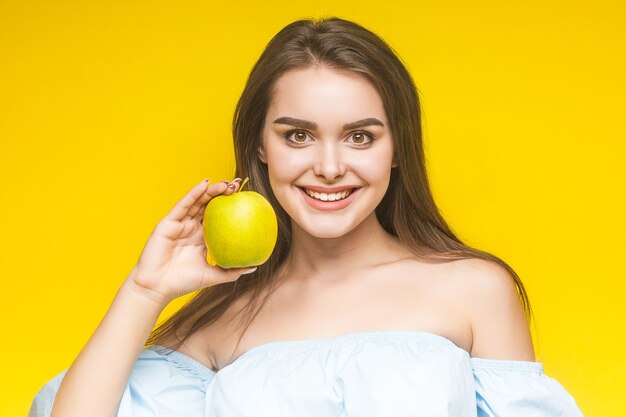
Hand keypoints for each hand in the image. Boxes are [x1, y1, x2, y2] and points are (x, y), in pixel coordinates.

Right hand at [129, 178, 254, 305]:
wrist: (157, 288)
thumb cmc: (183, 282)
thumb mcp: (213, 275)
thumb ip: (232, 271)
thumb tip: (254, 266)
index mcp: (201, 237)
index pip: (218, 217)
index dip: (230, 206)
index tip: (245, 199)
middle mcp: (191, 227)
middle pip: (208, 205)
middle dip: (222, 193)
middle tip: (238, 186)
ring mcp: (179, 224)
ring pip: (197, 201)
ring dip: (211, 190)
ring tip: (226, 183)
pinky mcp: (168, 222)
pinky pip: (183, 205)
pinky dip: (194, 193)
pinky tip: (204, 184)